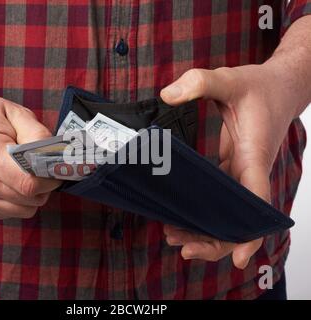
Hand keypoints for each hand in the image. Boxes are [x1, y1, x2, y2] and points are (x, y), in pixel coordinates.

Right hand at [0, 83, 61, 219]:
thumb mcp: (15, 113)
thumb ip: (38, 135)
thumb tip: (55, 158)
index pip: (28, 183)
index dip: (49, 179)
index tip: (54, 168)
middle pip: (29, 200)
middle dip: (44, 186)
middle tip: (42, 168)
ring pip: (23, 211)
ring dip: (32, 196)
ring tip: (23, 173)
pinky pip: (9, 213)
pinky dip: (17, 200)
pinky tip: (7, 180)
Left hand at [160, 63, 297, 268]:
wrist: (279, 87)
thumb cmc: (261, 87)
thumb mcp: (230, 79)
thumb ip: (200, 82)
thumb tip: (168, 95)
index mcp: (254, 156)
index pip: (256, 202)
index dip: (249, 233)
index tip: (239, 257)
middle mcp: (249, 171)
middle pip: (239, 221)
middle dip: (214, 241)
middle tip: (181, 247)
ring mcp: (242, 173)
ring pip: (228, 213)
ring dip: (205, 230)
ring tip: (173, 236)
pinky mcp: (234, 169)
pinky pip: (220, 199)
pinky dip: (204, 211)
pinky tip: (181, 214)